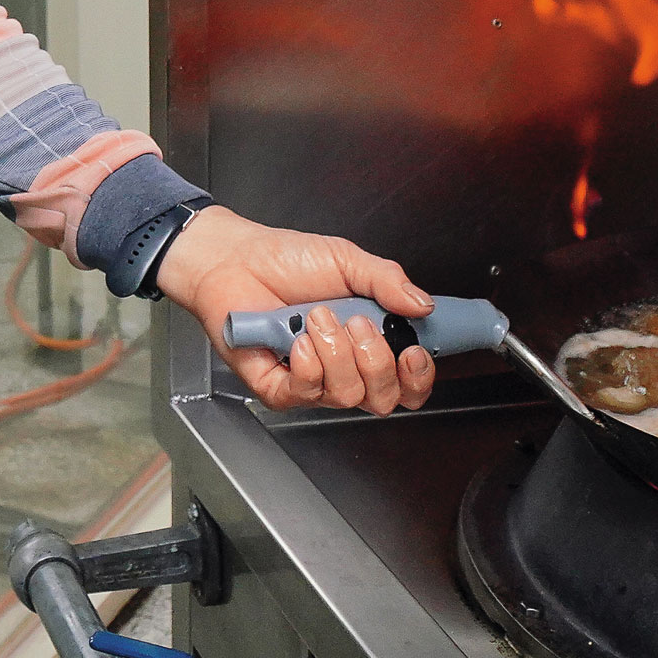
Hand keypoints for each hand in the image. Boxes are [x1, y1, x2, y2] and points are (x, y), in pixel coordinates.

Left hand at [151, 207, 438, 412]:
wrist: (234, 258)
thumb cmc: (285, 260)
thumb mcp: (346, 260)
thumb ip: (388, 281)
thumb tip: (423, 305)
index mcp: (368, 341)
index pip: (407, 382)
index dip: (418, 376)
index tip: (412, 351)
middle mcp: (344, 367)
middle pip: (384, 399)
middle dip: (377, 362)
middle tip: (358, 324)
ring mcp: (312, 381)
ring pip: (347, 395)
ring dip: (337, 353)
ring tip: (317, 318)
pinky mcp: (278, 388)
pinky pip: (306, 393)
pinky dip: (306, 364)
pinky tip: (295, 339)